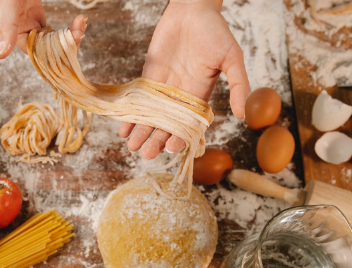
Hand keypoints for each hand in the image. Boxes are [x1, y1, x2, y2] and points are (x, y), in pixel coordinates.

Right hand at [0, 0, 86, 58]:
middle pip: (47, 47)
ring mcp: (30, 23)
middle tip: (79, 28)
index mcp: (11, 34)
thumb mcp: (8, 6)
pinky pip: (54, 29)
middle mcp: (21, 32)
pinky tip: (78, 20)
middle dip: (66, 41)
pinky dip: (67, 27)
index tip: (71, 43)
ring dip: (69, 34)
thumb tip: (0, 55)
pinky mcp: (36, 15)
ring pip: (53, 39)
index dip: (54, 51)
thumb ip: (6, 28)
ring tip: (81, 21)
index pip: (35, 52)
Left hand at [119, 0, 249, 158]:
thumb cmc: (215, 31)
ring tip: (132, 146)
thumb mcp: (232, 57)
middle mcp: (180, 96)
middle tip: (146, 154)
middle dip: (157, 140)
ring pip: (151, 116)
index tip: (171, 147)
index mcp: (200, 96)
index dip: (180, 137)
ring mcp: (163, 88)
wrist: (191, 9)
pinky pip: (138, 101)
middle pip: (167, 125)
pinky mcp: (148, 78)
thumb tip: (243, 115)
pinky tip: (123, 128)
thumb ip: (239, 84)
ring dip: (142, 132)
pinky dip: (131, 114)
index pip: (189, 124)